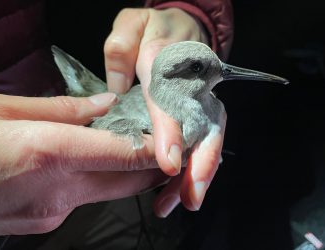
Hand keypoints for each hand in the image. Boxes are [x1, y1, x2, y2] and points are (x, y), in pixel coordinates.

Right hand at [0, 92, 167, 235]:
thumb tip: (104, 104)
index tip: (176, 138)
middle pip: (127, 181)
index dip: (156, 147)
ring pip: (107, 191)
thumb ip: (60, 109)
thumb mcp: (0, 109)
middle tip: (168, 145)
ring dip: (125, 173)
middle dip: (153, 166)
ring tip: (130, 147)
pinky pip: (81, 199)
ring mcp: (50, 214)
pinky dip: (93, 181)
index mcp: (48, 153)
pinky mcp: (42, 223)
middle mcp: (57, 192)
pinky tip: (85, 164)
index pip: (123, 153)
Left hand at [104, 8, 224, 216]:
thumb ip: (121, 48)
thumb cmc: (154, 28)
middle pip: (205, 126)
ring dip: (197, 175)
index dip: (171, 132)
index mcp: (170, 62)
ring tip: (182, 203)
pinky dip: (194, 168)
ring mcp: (199, 100)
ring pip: (207, 140)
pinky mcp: (198, 113)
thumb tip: (118, 88)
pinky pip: (200, 143)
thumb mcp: (132, 24)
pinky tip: (180, 190)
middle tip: (190, 197)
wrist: (181, 28)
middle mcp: (191, 85)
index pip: (170, 99)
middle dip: (201, 165)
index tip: (169, 165)